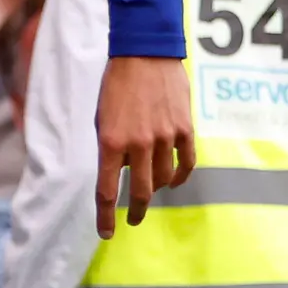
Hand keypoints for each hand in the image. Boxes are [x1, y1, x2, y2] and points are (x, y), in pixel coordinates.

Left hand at [92, 55, 195, 235]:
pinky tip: (172, 182)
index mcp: (110, 141)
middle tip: (132, 220)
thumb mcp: (102, 118)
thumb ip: (110, 148)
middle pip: (139, 192)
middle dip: (134, 211)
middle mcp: (138, 143)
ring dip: (155, 190)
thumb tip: (120, 174)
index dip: (106, 217)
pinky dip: (179, 177)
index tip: (106, 233)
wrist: (145, 53)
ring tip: (149, 191)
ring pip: (163, 179)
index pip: (107, 191)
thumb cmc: (116, 85)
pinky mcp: (185, 129)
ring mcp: (164, 137)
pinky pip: (185, 163)